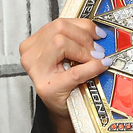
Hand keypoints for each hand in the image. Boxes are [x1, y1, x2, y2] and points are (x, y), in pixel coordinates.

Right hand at [20, 18, 109, 132]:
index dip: (84, 26)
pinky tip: (101, 66)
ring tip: (95, 59)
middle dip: (84, 37)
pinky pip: (73, 71)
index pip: (59, 23)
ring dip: (85, 51)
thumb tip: (100, 32)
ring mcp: (36, 71)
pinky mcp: (47, 87)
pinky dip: (91, 67)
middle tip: (98, 50)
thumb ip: (77, 40)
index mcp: (35, 44)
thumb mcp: (69, 55)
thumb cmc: (67, 82)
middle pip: (59, 29)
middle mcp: (31, 54)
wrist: (63, 109)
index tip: (99, 34)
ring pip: (61, 43)